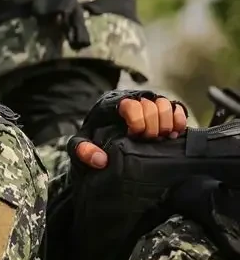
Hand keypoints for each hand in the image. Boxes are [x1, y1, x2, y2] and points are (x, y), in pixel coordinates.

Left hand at [73, 96, 187, 168]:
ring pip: (165, 104)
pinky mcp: (162, 109)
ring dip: (166, 123)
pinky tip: (174, 133)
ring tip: (161, 138)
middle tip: (149, 139)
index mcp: (112, 104)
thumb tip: (100, 160)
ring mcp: (148, 102)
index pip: (131, 105)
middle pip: (151, 105)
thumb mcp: (81, 145)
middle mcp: (132, 99)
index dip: (137, 121)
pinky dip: (179, 120)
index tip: (134, 135)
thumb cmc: (93, 139)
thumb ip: (83, 151)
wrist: (103, 140)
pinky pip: (177, 108)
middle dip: (152, 126)